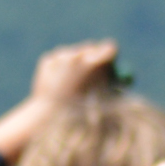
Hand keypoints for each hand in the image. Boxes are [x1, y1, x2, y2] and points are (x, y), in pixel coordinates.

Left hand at [0, 39, 119, 160]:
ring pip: (73, 54)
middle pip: (91, 47)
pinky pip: (57, 60)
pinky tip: (57, 87)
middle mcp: (78, 56)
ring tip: (70, 87)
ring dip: (74, 64)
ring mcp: (61, 57)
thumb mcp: (102, 99)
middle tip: (91, 70)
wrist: (49, 118)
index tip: (109, 61)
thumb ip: (110, 84)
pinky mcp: (48, 61)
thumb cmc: (80, 114)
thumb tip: (116, 76)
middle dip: (92, 58)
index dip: (110, 56)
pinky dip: (59, 70)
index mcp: (95, 64)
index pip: (110, 48)